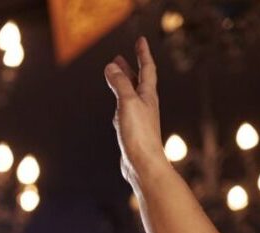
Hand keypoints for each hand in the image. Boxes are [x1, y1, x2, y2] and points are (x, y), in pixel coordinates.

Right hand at [104, 36, 167, 184]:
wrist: (143, 164)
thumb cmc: (139, 134)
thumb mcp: (128, 103)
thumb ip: (120, 84)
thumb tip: (111, 67)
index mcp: (148, 95)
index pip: (147, 69)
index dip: (143, 53)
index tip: (140, 40)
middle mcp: (146, 105)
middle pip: (138, 81)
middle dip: (130, 67)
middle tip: (121, 57)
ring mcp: (139, 118)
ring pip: (131, 95)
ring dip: (124, 83)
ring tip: (115, 76)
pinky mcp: (132, 131)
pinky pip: (125, 110)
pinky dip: (120, 102)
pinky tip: (116, 107)